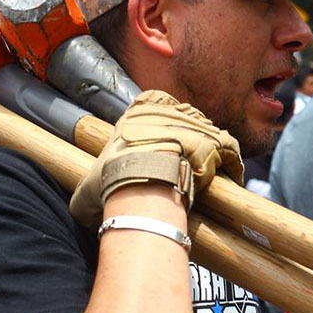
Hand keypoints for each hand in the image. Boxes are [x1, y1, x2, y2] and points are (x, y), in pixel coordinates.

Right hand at [70, 90, 242, 226]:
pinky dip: (231, 164)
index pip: (153, 104)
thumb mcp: (89, 183)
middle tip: (182, 166)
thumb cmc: (113, 182)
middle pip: (182, 121)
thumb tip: (81, 207)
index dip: (159, 126)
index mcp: (138, 110)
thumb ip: (89, 187)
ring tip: (205, 176)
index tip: (159, 147)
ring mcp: (195, 123)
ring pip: (207, 133)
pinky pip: (230, 149)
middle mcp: (169, 110)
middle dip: (185, 142)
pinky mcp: (216, 140)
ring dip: (208, 153)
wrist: (142, 183)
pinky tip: (229, 179)